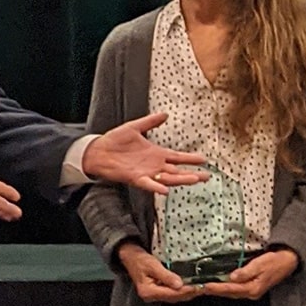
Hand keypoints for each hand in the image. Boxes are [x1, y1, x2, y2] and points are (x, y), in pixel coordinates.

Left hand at [83, 111, 206, 194]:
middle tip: (207, 176)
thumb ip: (150, 122)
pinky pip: (149, 184)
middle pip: (178, 171)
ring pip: (168, 178)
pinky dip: (157, 187)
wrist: (98, 151)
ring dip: (181, 180)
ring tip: (194, 180)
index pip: (178, 157)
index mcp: (156, 153)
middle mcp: (154, 165)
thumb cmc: (114, 140)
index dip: (191, 159)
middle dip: (193, 174)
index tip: (204, 160)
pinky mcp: (136, 178)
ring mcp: (147, 173)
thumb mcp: (134, 127)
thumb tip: (164, 114)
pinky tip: (166, 190)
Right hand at [116, 241, 200, 302]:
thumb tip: (179, 284)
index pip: (171, 294)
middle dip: (190, 293)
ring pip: (175, 297)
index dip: (185, 291)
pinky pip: (173, 293)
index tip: (198, 287)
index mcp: (148, 292)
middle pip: (174, 297)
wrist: (130, 257)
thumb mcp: (152, 265)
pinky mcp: (159, 291)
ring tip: (201, 287)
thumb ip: (166, 276)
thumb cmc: (139, 259)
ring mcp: (155, 295)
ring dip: (188, 292)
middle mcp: (152, 296)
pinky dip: (183, 290)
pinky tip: (192, 286)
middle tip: (204, 288)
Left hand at [204, 248, 298, 299]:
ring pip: (231, 292)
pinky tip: (219, 284)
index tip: (205, 286)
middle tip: (200, 288)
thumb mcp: (261, 264)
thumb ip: (246, 271)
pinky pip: (236, 289)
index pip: (231, 289)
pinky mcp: (252, 288)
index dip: (217, 288)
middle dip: (215, 291)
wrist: (287, 262)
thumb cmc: (275, 261)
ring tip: (206, 288)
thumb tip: (232, 277)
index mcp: (253, 288)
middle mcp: (251, 293)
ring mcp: (252, 292)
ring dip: (219, 290)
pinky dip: (226, 288)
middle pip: (229, 293)